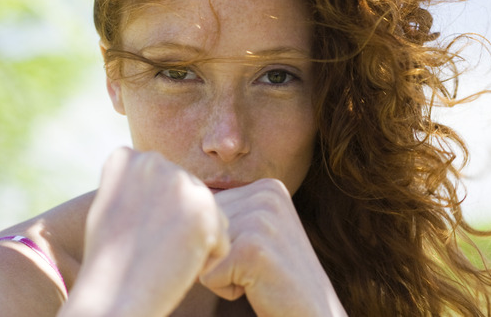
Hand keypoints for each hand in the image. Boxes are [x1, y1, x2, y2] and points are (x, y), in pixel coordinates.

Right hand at [60, 148, 229, 316]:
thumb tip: (163, 174)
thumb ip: (140, 183)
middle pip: (192, 194)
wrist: (111, 298)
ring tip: (162, 254)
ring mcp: (180, 183)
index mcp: (129, 159)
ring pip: (211, 214)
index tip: (136, 232)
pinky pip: (222, 239)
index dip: (159, 214)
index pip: (167, 182)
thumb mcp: (114, 205)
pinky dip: (207, 258)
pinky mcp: (204, 210)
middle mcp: (155, 162)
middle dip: (181, 224)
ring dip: (196, 239)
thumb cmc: (111, 262)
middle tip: (151, 247)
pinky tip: (176, 264)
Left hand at [199, 179, 346, 316]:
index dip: (222, 241)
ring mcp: (261, 219)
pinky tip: (258, 287)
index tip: (256, 253)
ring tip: (258, 276)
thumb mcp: (256, 231)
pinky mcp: (252, 250)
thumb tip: (175, 198)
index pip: (206, 209)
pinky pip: (207, 274)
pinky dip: (225, 290)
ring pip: (201, 250)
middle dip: (219, 256)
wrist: (315, 314)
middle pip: (201, 227)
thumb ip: (227, 211)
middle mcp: (266, 194)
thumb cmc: (276, 278)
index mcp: (267, 186)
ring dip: (221, 273)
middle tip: (257, 268)